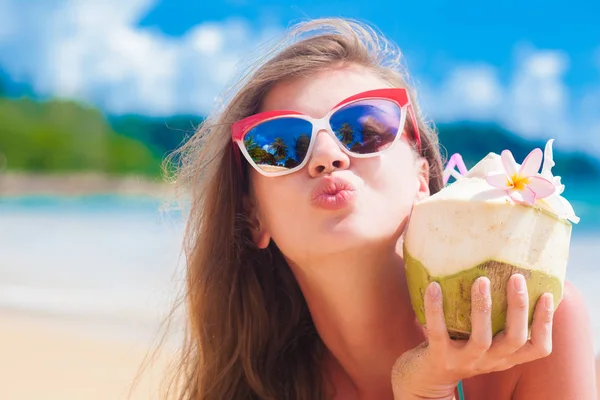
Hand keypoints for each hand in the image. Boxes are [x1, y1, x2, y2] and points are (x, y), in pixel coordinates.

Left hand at [391, 273, 554, 399]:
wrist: (426, 380)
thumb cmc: (458, 349)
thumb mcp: (483, 341)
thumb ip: (496, 322)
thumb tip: (504, 277)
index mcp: (504, 357)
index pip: (538, 348)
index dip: (546, 323)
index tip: (548, 295)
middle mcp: (489, 361)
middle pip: (515, 339)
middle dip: (519, 308)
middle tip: (517, 278)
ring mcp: (464, 360)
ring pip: (482, 339)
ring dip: (483, 308)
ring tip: (481, 280)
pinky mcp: (439, 357)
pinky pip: (438, 331)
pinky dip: (435, 308)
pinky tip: (434, 286)